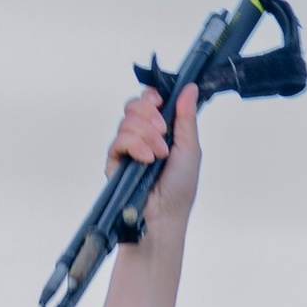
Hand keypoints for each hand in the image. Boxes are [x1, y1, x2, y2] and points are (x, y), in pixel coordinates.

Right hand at [96, 80, 198, 306]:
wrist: (162, 219)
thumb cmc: (179, 191)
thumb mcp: (190, 149)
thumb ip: (187, 118)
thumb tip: (189, 88)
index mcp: (161, 131)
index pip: (149, 102)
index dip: (151, 97)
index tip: (159, 102)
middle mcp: (143, 137)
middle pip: (134, 106)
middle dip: (149, 115)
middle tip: (163, 133)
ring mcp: (128, 150)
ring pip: (126, 121)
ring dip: (145, 135)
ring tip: (157, 155)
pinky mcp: (115, 163)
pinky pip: (117, 140)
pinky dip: (134, 145)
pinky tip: (145, 159)